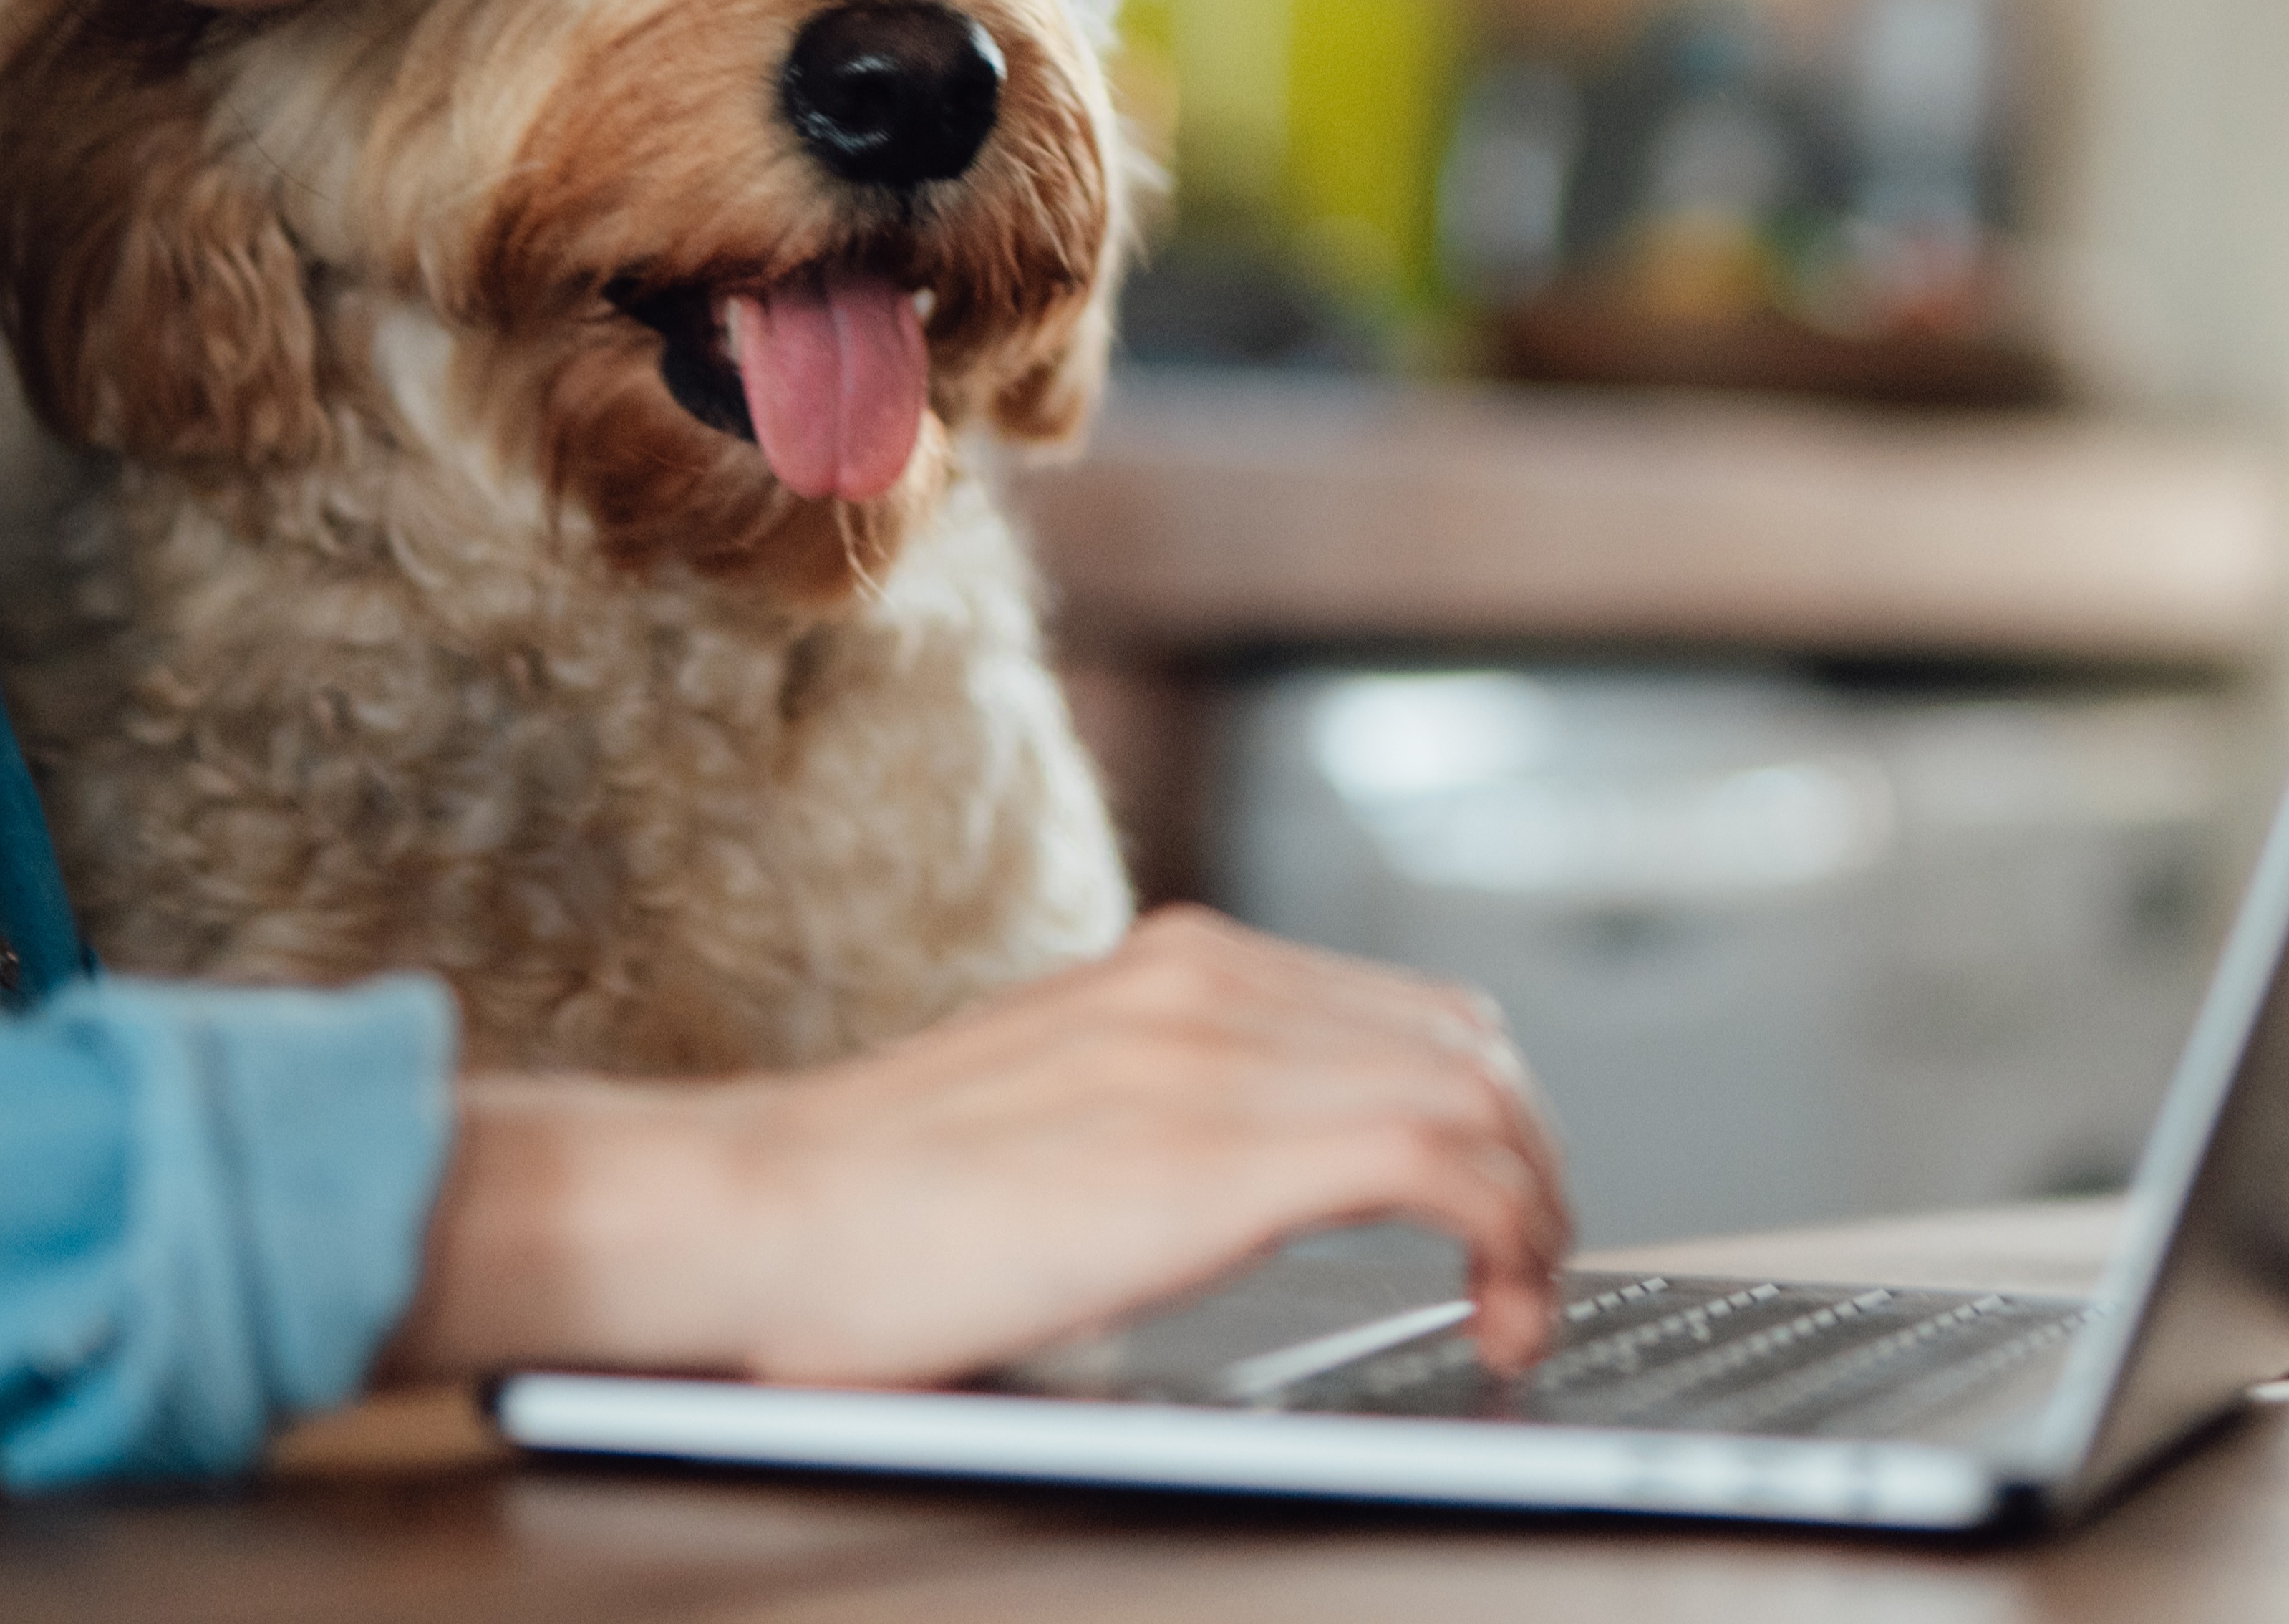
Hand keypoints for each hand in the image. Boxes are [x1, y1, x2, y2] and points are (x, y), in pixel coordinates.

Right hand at [374, 907, 1572, 1386]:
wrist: (748, 1216)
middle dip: (1534, 1164)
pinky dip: (1513, 1245)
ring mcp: (1218, 1052)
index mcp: (1173, 965)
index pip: (1406, 1008)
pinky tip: (1494, 1323)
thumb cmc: (860, 1214)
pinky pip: (1451, 1166)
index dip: (1485, 1115)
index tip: (1491, 1221)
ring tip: (1520, 1312)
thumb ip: (1151, 1113)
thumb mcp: (1048, 1114)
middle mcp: (1211, 980)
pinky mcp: (1223, 1149)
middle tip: (1525, 1277)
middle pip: (1472, 1043)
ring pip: (1485, 1096)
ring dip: (1540, 1212)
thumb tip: (1228, 1182)